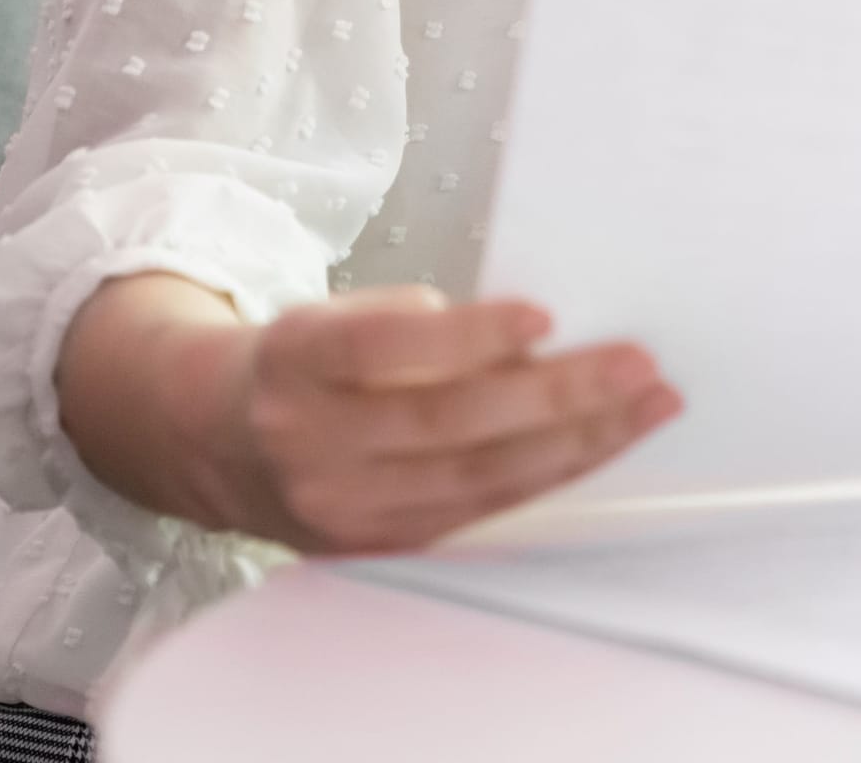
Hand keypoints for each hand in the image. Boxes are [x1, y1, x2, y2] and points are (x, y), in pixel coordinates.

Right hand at [62, 276, 679, 554]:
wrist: (216, 438)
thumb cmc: (303, 361)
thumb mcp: (338, 315)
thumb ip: (417, 325)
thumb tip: (531, 337)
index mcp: (297, 361)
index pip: (386, 350)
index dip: (467, 336)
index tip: (544, 314)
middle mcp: (311, 441)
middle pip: (449, 424)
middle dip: (558, 397)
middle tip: (638, 367)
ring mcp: (341, 506)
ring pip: (475, 481)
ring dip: (574, 444)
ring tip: (644, 408)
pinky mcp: (373, 545)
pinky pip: (474, 516)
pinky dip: (542, 481)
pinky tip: (596, 450)